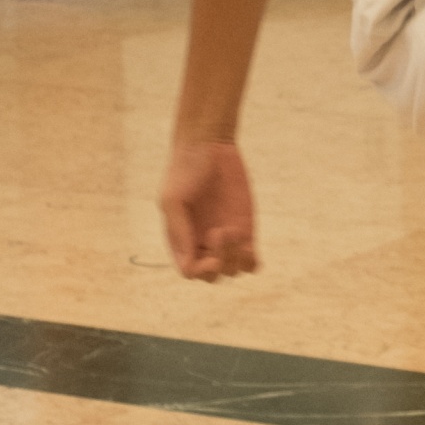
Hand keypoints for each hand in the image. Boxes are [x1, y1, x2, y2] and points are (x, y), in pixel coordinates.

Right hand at [160, 137, 258, 280]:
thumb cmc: (184, 172)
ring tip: (232, 229)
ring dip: (236, 259)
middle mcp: (202, 244)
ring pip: (233, 270)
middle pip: (212, 277)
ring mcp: (225, 240)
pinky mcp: (245, 231)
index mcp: (181, 240)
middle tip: (221, 232)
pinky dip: (251, 262)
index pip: (190, 271)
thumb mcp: (172, 199)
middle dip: (220, 263)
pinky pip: (250, 261)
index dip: (201, 271)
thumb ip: (179, 230)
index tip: (211, 256)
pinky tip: (249, 248)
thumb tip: (189, 263)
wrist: (208, 148)